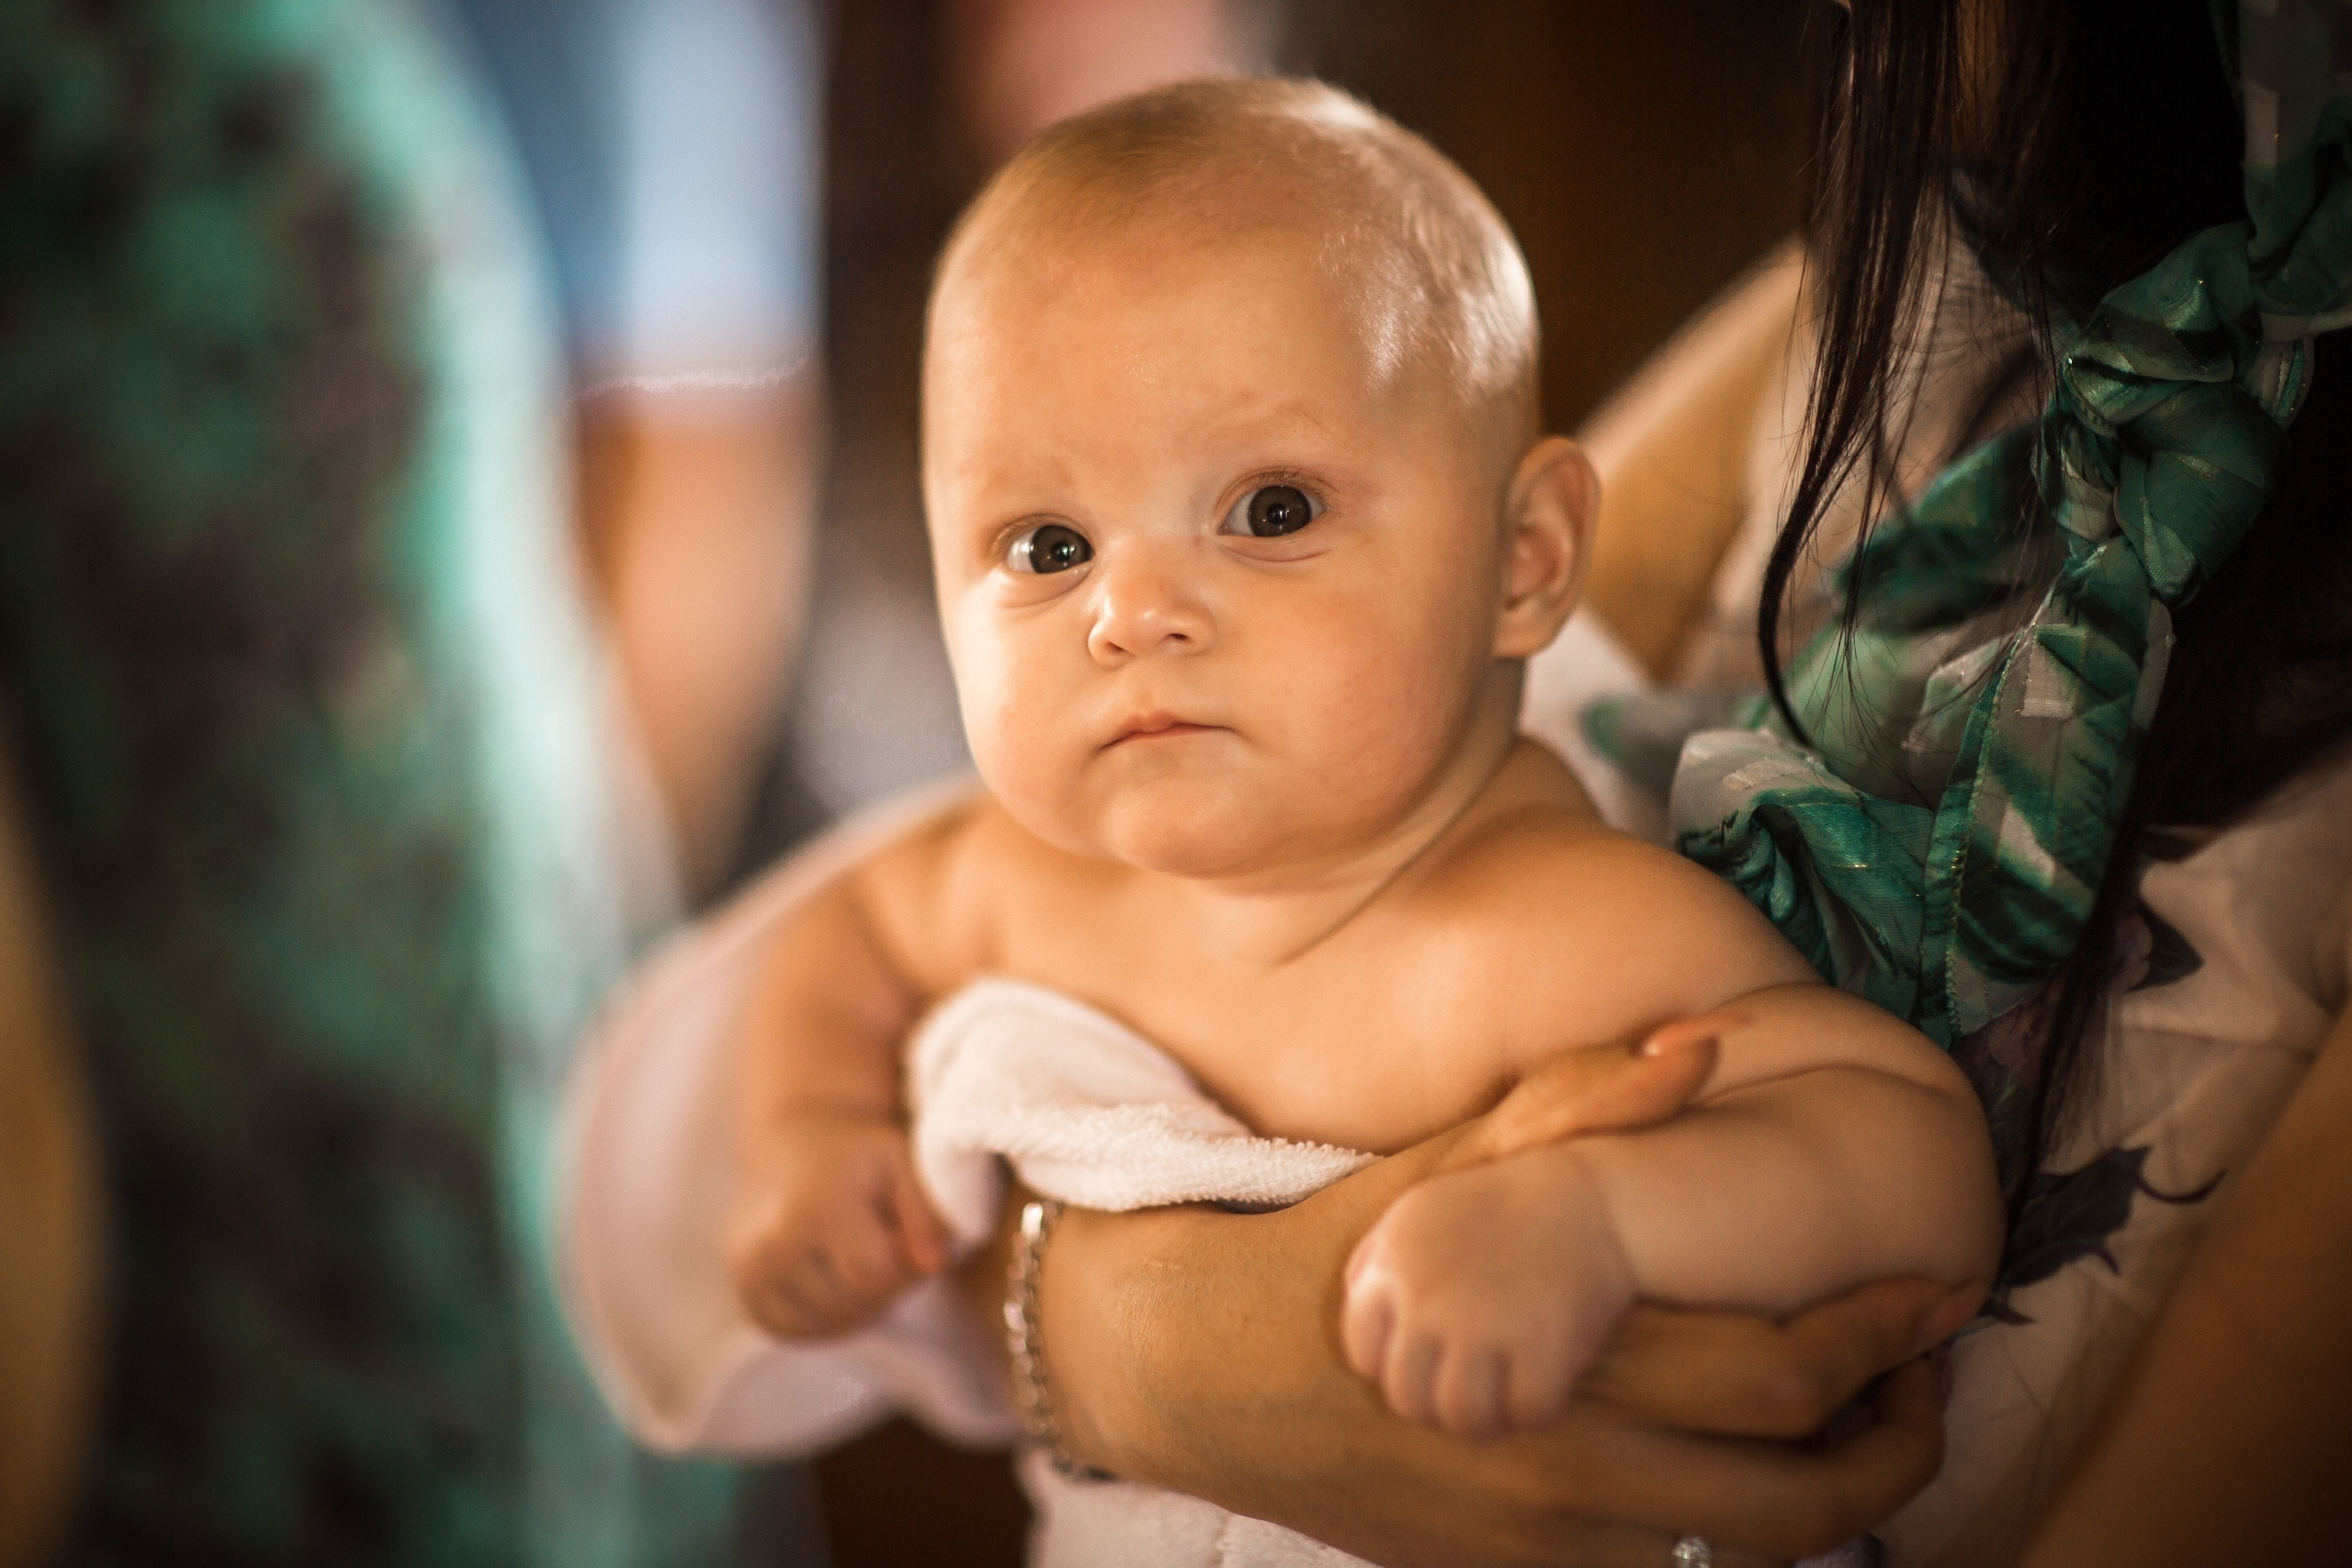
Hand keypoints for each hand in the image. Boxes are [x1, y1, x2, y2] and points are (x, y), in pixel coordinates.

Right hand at [725, 1110, 949, 1338]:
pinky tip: (837, 1280)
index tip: (908, 1240)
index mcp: (813, 1208)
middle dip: (884, 1287)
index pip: (873, 1274)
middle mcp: (771, 1244)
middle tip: (887, 1248)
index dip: (904, 1267)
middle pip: (852, 1304)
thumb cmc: (856, 1156)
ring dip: (860, 1305)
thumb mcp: (900, 1161)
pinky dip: (827, 1318)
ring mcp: (751, 1273)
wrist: (789, 1147)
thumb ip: (928, 1210)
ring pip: (828, 1325)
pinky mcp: (746, 1293)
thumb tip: (935, 1265)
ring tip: (863, 1260)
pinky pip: (799, 1332)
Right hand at [1027, 1010, 1972, 1565]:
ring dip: (1833, 1501)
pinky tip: (1741, 1472)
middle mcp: (1568, 1474)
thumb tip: (1705, 1048)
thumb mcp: (1444, 1164)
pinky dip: (1729, 1537)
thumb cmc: (1330, 1251)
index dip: (1885, 1337)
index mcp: (1567, 1360)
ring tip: (1865, 1431)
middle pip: (1796, 1496)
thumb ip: (1580, 1108)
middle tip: (1930, 1377)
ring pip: (1744, 1556)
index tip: (1943, 1291)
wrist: (1196, 1374)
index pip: (1780, 1374)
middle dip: (1898, 1440)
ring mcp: (1540, 1546)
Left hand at [1343, 1145, 1633, 1437]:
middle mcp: (1428, 1297)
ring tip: (1499, 1407)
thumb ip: (1374, 1257)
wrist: (1590, 1197)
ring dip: (1482, 1423)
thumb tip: (1353, 1304)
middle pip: (1407, 1398)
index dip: (1392, 1372)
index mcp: (1394, 1265)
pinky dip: (1536, 1413)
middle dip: (1434, 1410)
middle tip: (1465, 1398)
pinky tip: (1543, 1391)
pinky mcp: (1541, 1342)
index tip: (1426, 1367)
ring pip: (1461, 1417)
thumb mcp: (1417, 1211)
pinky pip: (1527, 1413)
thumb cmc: (1500, 1207)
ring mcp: (1483, 1322)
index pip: (1362, 1354)